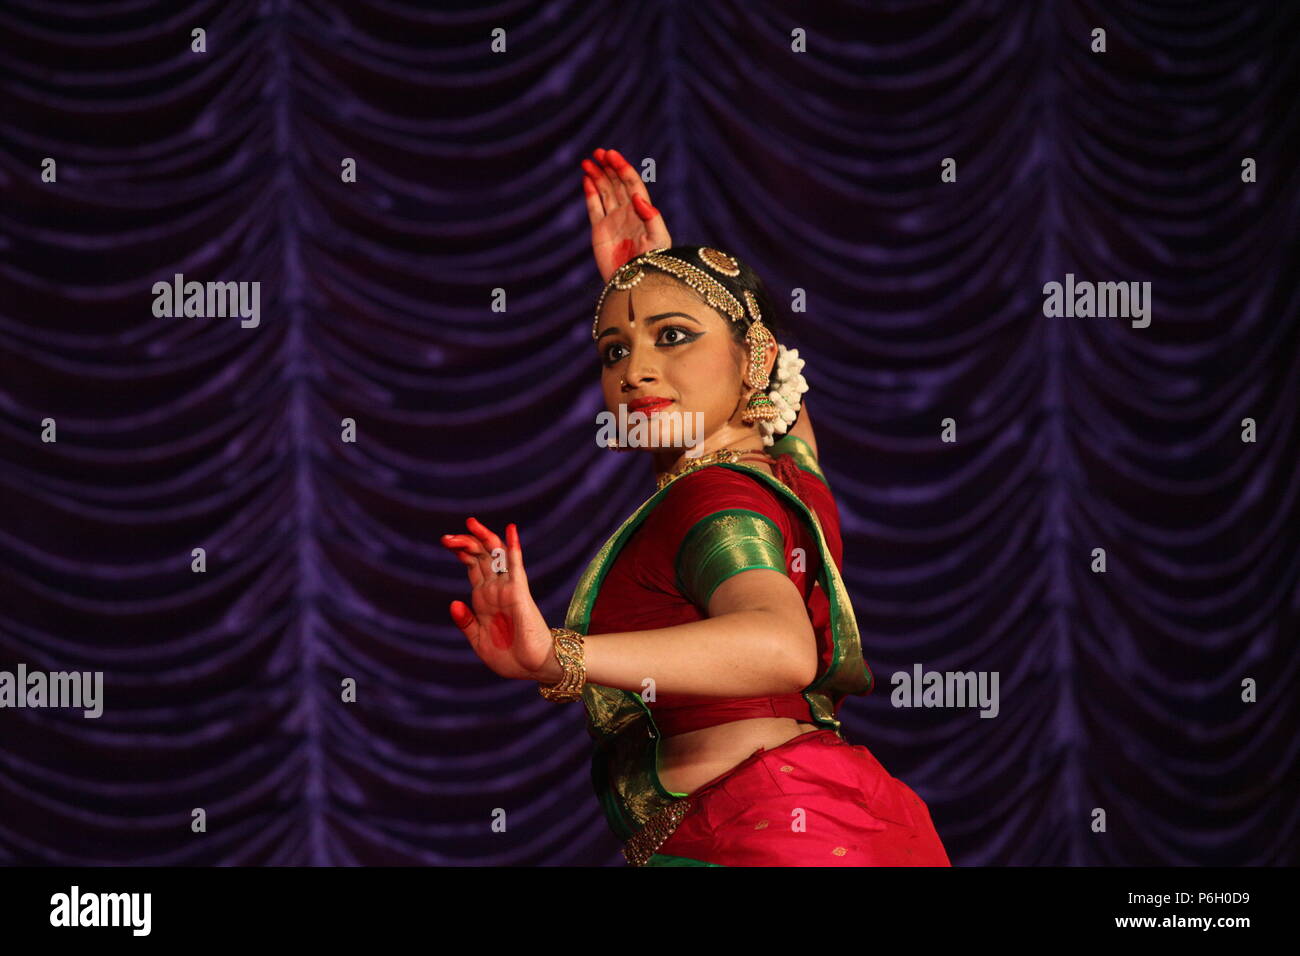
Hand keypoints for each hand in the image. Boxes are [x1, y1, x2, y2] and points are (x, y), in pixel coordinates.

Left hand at [441, 518, 557, 681]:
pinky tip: (510, 530)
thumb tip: (454, 602)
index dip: (462, 552)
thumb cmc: (509, 657)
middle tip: (446, 537)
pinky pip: (516, 566)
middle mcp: (495, 590)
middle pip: (481, 556)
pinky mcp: (519, 593)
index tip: (447, 541)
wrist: (533, 668)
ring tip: (470, 523)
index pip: (473, 566)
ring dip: (483, 538)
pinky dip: (513, 547)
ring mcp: (507, 589)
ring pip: (495, 556)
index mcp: (484, 600)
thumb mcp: (478, 641)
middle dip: (464, 542)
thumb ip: (466, 623)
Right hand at [581, 147, 671, 282]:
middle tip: (598, 152)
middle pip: (616, 183)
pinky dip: (590, 193)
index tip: (611, 154)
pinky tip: (586, 179)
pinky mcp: (599, 231)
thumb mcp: (658, 240)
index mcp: (642, 211)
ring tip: (587, 162)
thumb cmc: (653, 263)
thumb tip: (638, 197)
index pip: (632, 183)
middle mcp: (627, 213)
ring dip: (597, 176)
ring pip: (603, 192)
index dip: (622, 168)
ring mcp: (613, 221)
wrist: (635, 285)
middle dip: (608, 167)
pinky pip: (593, 207)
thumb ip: (651, 218)